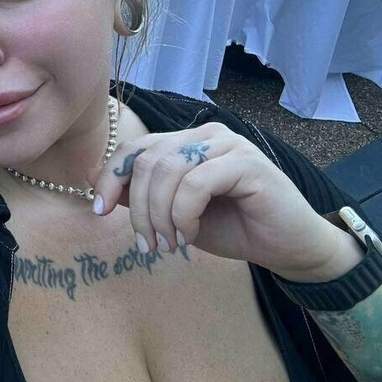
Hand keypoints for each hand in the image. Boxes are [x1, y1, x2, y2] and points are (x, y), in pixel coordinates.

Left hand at [89, 122, 361, 280]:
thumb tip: (93, 181)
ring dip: (160, 215)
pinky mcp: (247, 163)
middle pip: (147, 160)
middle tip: (147, 244)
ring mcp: (228, 144)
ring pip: (168, 170)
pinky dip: (183, 214)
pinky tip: (189, 235)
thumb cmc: (232, 228)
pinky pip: (196, 183)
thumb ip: (141, 194)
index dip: (110, 178)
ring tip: (168, 244)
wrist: (287, 247)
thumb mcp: (173, 213)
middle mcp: (205, 134)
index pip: (134, 148)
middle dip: (138, 207)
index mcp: (185, 140)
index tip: (100, 212)